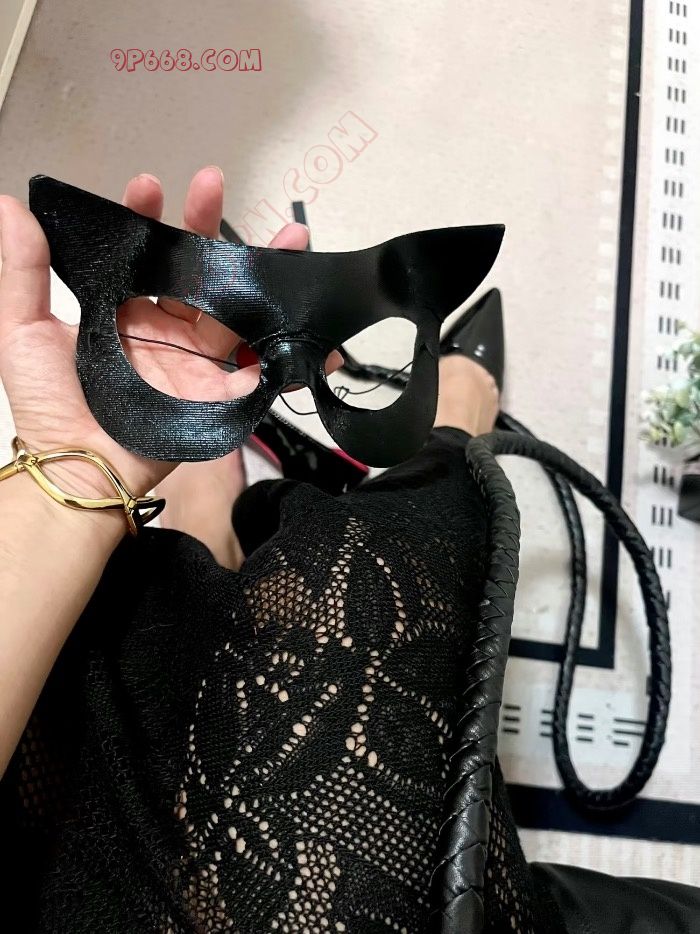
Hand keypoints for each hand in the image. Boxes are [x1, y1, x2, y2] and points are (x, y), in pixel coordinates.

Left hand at [0, 167, 340, 500]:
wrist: (81, 468)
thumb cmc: (49, 405)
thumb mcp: (21, 332)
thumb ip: (21, 272)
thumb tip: (10, 206)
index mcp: (123, 312)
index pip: (142, 255)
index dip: (147, 218)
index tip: (148, 187)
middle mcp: (165, 330)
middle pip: (197, 271)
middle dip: (209, 226)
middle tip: (213, 184)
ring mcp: (197, 360)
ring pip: (238, 307)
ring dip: (264, 271)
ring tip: (290, 237)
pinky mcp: (221, 392)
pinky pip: (262, 365)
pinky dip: (290, 347)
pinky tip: (311, 316)